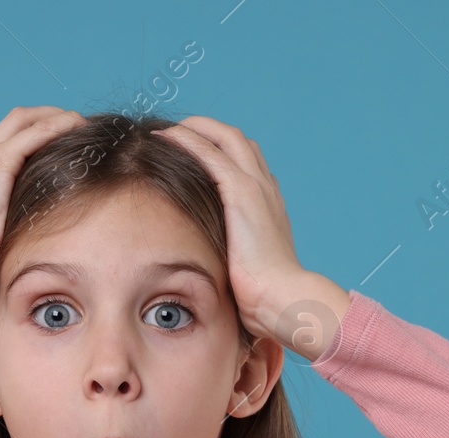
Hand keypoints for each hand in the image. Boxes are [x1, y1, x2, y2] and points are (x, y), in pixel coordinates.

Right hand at [0, 106, 85, 324]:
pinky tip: (76, 126)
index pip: (6, 146)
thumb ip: (4, 249)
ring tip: (80, 122)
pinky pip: (33, 133)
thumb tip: (20, 277)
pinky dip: (56, 125)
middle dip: (45, 118)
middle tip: (74, 125)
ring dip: (54, 116)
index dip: (33, 138)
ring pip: (25, 120)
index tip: (60, 146)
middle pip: (15, 124)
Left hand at [152, 116, 349, 359]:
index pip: (245, 162)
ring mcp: (256, 187)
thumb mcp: (246, 269)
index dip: (219, 150)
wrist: (282, 298)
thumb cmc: (264, 295)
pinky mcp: (242, 192)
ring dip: (194, 128)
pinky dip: (188, 140)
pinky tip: (166, 138)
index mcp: (268, 204)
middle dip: (206, 129)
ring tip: (166, 131)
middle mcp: (266, 188)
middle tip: (175, 133)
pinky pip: (210, 153)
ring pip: (225, 137)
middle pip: (237, 140)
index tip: (190, 153)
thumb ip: (233, 258)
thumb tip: (213, 270)